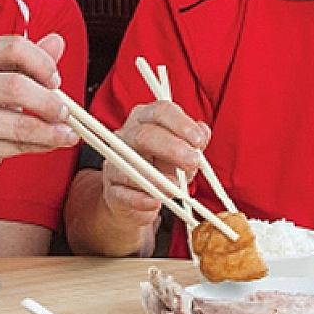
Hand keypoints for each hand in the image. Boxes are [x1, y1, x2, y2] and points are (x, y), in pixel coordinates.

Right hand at [0, 33, 76, 181]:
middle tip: (64, 111)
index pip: (12, 47)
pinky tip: (48, 142)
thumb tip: (57, 41)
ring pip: (20, 125)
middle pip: (15, 87)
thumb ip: (28, 60)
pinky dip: (39, 145)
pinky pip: (16, 146)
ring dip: (51, 132)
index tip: (55, 80)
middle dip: (48, 101)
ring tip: (67, 134)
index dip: (41, 62)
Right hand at [102, 101, 210, 228]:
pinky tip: (155, 202)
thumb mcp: (182, 154)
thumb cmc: (161, 169)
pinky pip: (123, 193)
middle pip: (144, 134)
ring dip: (155, 177)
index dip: (181, 124)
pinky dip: (140, 199)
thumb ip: (194, 143)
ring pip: (129, 164)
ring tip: (174, 189)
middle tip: (192, 162)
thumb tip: (203, 132)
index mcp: (146, 120)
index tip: (198, 141)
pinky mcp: (110, 189)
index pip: (161, 111)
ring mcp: (114, 162)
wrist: (138, 199)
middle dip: (171, 147)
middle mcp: (126, 136)